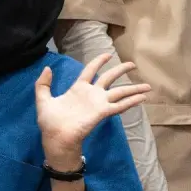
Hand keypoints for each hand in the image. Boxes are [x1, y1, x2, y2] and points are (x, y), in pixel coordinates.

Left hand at [36, 54, 150, 160]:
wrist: (56, 137)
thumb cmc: (50, 121)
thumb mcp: (43, 99)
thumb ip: (43, 83)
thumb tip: (47, 67)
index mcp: (78, 89)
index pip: (90, 70)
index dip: (98, 61)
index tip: (108, 54)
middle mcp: (91, 94)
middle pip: (109, 78)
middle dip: (120, 70)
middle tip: (132, 64)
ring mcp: (98, 103)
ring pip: (119, 92)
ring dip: (133, 88)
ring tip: (148, 86)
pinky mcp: (102, 112)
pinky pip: (119, 105)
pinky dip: (131, 101)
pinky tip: (142, 98)